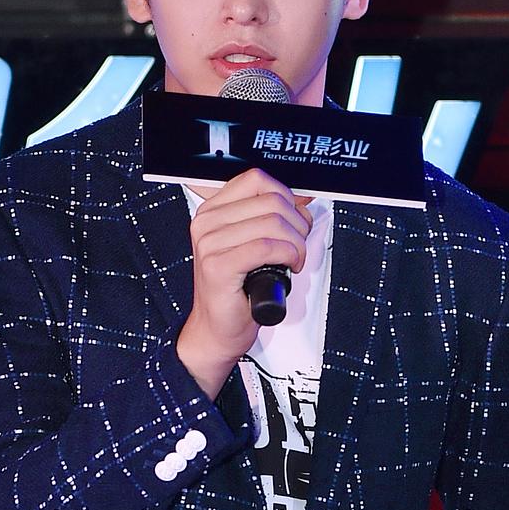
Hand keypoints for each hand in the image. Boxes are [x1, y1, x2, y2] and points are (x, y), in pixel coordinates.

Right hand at [176, 168, 311, 397]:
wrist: (217, 330)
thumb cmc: (237, 291)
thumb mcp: (251, 245)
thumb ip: (268, 219)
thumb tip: (302, 200)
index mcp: (213, 211)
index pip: (257, 179)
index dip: (287, 195)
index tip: (297, 217)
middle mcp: (207, 223)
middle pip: (271, 200)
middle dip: (298, 223)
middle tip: (299, 246)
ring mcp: (209, 243)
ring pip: (273, 223)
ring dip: (296, 243)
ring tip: (294, 259)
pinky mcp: (218, 265)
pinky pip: (267, 246)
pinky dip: (288, 255)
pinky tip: (289, 267)